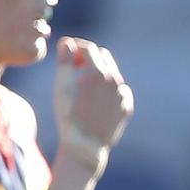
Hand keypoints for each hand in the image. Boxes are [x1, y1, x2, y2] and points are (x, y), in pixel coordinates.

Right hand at [53, 37, 133, 170]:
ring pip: (112, 73)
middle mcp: (115, 81)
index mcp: (98, 73)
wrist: (84, 147)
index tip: (67, 54)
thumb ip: (65, 61)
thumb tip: (67, 42)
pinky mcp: (127, 107)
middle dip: (89, 57)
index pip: (89, 48)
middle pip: (103, 56)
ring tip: (83, 87)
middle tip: (75, 67)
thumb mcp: (62, 88)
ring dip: (98, 73)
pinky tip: (96, 100)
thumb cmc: (69, 116)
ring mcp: (123, 95)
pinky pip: (119, 91)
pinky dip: (108, 90)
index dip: (76, 48)